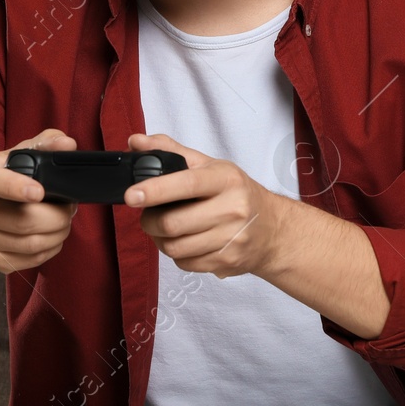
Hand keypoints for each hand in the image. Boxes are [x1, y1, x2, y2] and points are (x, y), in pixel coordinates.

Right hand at [0, 128, 78, 273]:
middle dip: (57, 215)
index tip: (39, 192)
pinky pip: (29, 260)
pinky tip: (52, 236)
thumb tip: (67, 144)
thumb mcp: (15, 155)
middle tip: (69, 207)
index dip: (14, 187)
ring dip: (58, 233)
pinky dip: (50, 249)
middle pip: (22, 220)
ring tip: (64, 220)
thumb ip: (43, 143)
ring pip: (30, 243)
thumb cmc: (1, 176)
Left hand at [124, 133, 281, 278]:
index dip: (156, 190)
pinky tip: (186, 242)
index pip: (187, 184)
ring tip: (166, 230)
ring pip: (175, 247)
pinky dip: (178, 254)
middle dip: (150, 221)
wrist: (273, 229)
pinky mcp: (227, 261)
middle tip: (149, 215)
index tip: (132, 195)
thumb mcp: (210, 167)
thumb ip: (171, 152)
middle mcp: (233, 208)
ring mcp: (232, 238)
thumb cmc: (236, 193)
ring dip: (160, 240)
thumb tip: (136, 142)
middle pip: (173, 223)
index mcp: (226, 179)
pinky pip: (185, 263)